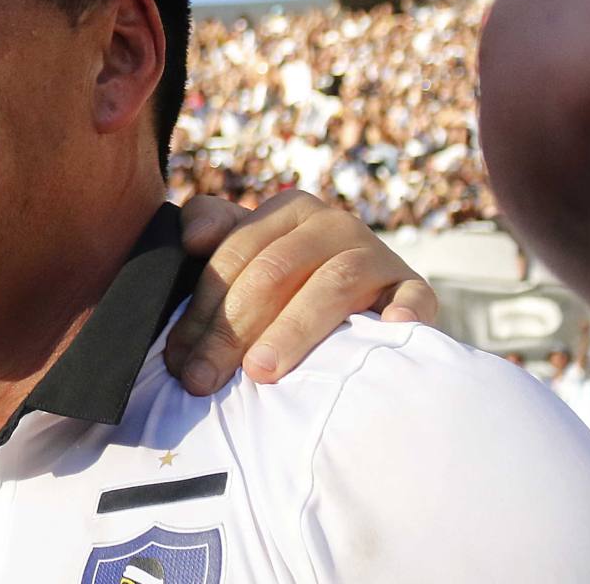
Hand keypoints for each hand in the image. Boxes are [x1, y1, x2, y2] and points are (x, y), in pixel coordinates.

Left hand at [165, 190, 437, 394]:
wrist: (365, 302)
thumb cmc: (285, 283)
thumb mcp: (245, 251)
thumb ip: (211, 228)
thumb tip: (191, 237)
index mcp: (288, 211)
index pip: (235, 255)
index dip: (201, 308)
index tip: (176, 359)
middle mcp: (333, 224)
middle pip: (274, 272)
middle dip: (231, 330)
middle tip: (201, 379)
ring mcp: (377, 255)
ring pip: (331, 284)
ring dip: (293, 330)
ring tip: (260, 371)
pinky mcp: (412, 289)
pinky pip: (411, 297)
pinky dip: (403, 312)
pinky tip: (387, 330)